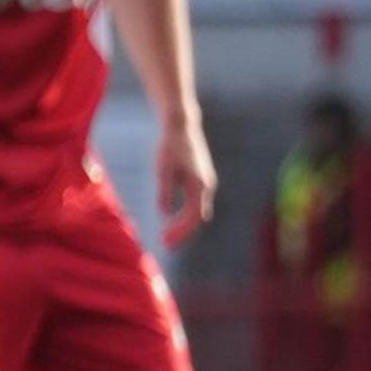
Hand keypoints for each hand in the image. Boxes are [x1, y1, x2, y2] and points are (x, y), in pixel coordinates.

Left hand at [156, 117, 218, 245]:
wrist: (182, 126)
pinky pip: (196, 204)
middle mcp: (207, 186)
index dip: (180, 231)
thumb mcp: (163, 168)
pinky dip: (186, 215)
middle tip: (166, 244)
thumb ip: (165, 190)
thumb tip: (165, 212)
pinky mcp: (201, 179)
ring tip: (168, 236)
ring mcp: (206, 183)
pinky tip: (174, 220)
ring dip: (185, 225)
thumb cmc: (170, 146)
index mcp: (200, 185)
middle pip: (197, 217)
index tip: (166, 241)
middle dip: (183, 232)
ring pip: (198, 211)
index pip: (193, 216)